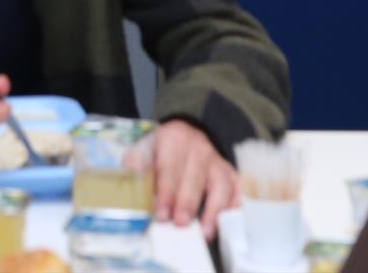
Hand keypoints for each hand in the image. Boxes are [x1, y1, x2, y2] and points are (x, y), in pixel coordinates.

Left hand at [147, 118, 237, 233]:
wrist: (182, 136)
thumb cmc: (160, 151)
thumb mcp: (144, 150)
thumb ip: (137, 166)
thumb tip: (130, 184)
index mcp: (173, 137)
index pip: (169, 167)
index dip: (166, 192)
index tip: (162, 213)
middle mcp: (198, 146)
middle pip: (195, 177)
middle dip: (187, 202)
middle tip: (180, 224)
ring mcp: (216, 159)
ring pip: (220, 184)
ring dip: (214, 209)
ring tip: (206, 231)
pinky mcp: (229, 171)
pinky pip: (237, 188)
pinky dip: (235, 205)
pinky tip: (228, 221)